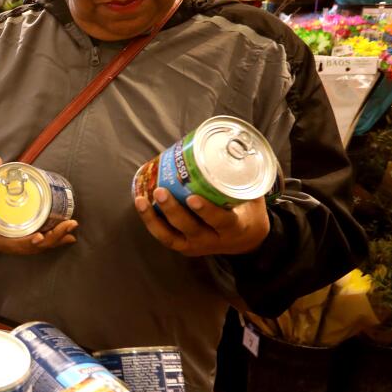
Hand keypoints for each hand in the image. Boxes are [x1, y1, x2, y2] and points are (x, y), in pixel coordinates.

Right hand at [0, 156, 78, 254]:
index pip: (11, 243)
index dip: (26, 241)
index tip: (40, 236)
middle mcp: (5, 244)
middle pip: (31, 247)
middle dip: (52, 238)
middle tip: (69, 224)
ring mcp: (13, 244)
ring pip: (37, 248)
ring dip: (56, 240)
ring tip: (71, 229)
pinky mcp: (19, 241)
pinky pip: (37, 244)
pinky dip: (52, 240)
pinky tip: (66, 235)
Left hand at [134, 187, 268, 256]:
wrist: (246, 240)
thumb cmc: (246, 210)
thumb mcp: (251, 196)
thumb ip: (243, 176)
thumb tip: (234, 144)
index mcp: (234, 228)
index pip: (221, 221)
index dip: (207, 211)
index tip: (193, 198)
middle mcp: (213, 241)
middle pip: (190, 228)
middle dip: (173, 211)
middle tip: (160, 191)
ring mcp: (196, 246)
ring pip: (172, 236)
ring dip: (154, 218)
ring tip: (141, 200)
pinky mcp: (183, 247)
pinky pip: (164, 237)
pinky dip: (151, 222)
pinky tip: (141, 205)